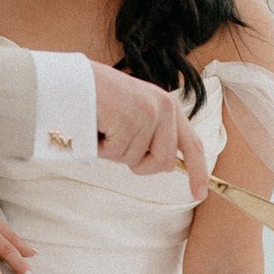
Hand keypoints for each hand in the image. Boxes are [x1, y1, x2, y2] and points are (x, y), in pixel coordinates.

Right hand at [91, 65, 208, 200]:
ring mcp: (148, 114)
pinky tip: (96, 126)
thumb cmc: (101, 99)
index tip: (199, 193)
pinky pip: (116, 154)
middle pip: (164, 163)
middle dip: (140, 164)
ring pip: (134, 160)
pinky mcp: (130, 120)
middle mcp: (164, 108)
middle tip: (119, 144)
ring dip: (114, 151)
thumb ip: (154, 134)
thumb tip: (166, 164)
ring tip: (104, 126)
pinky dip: (101, 147)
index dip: (198, 171)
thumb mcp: (137, 113)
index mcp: (169, 106)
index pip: (192, 144)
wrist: (73, 80)